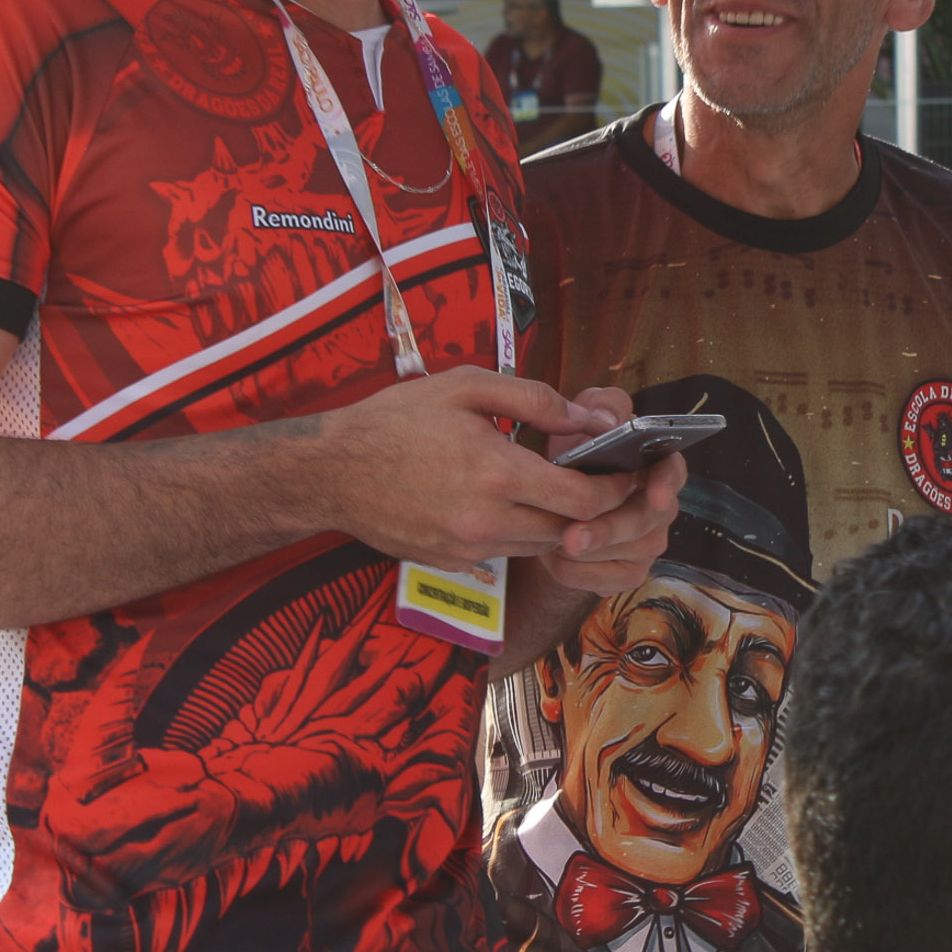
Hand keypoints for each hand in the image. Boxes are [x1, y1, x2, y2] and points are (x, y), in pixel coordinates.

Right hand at [309, 369, 639, 570]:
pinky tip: (509, 505)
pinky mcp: (450, 565)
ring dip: (555, 523)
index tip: (623, 473)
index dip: (613, 490)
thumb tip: (587, 415)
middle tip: (598, 481)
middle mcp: (486, 521)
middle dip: (590, 510)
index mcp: (495, 473)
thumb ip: (533, 398)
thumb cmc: (394, 420)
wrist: (329, 473)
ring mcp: (467, 550)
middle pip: (568, 530)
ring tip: (556, 490)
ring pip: (538, 546)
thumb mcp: (464, 386)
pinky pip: (504, 555)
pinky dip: (518, 534)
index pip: (582, 499)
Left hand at [528, 386, 684, 597]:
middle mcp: (659, 507)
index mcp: (656, 466)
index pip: (674, 472)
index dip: (666, 484)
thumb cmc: (578, 456)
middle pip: (645, 521)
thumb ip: (602, 406)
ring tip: (553, 542)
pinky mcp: (627, 573)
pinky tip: (556, 558)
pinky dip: (578, 572)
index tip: (654, 495)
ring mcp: (647, 543)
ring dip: (587, 551)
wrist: (554, 502)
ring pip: (625, 553)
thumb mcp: (586, 419)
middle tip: (572, 536)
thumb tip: (611, 421)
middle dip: (608, 529)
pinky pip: (607, 580)